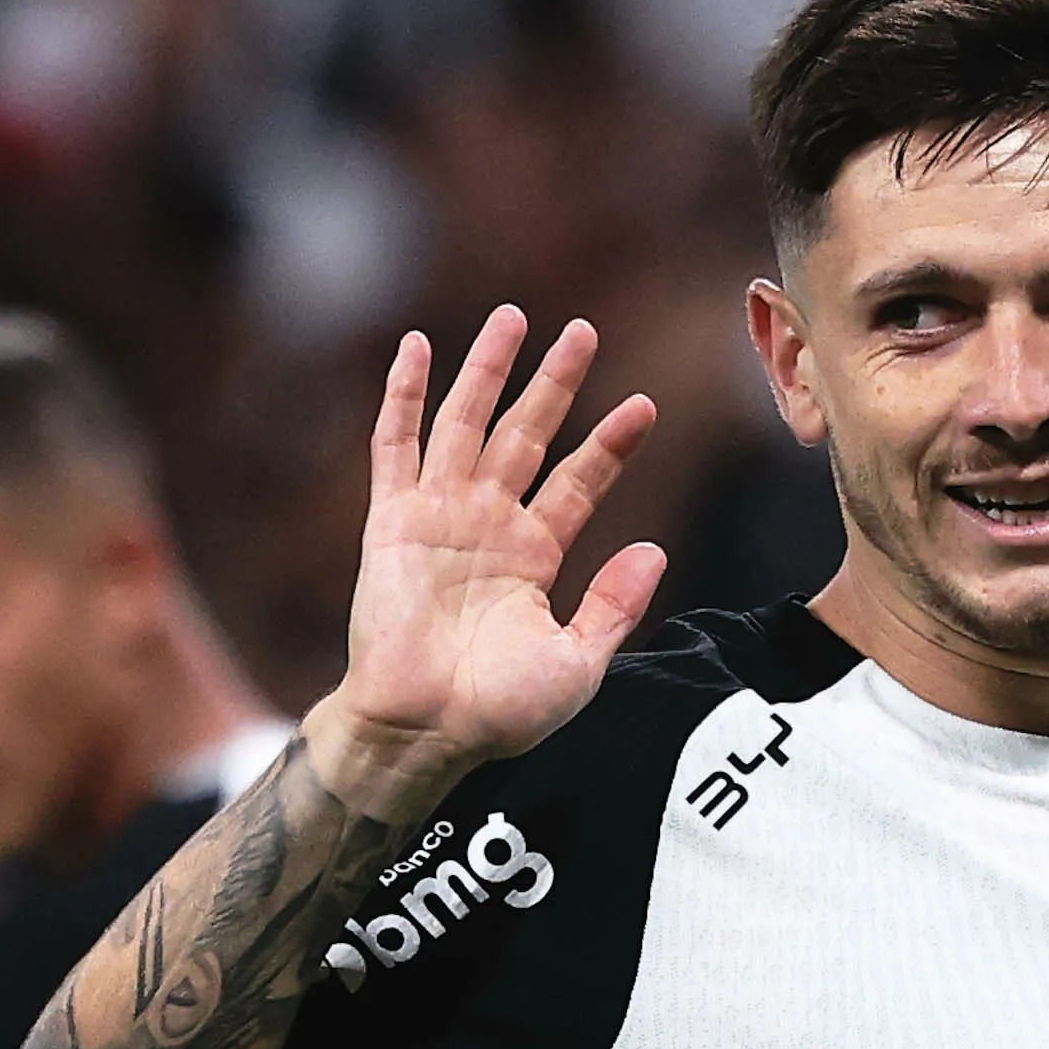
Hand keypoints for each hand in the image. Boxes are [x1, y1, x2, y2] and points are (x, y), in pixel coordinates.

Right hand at [310, 307, 667, 804]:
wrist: (427, 730)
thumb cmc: (500, 713)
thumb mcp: (580, 662)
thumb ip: (615, 604)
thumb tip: (655, 549)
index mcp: (535, 556)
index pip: (580, 482)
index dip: (611, 444)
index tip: (644, 405)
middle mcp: (489, 525)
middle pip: (528, 434)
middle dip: (554, 383)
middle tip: (582, 329)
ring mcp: (440, 517)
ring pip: (468, 423)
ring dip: (487, 370)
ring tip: (512, 317)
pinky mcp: (392, 520)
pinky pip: (397, 446)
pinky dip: (405, 396)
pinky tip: (417, 348)